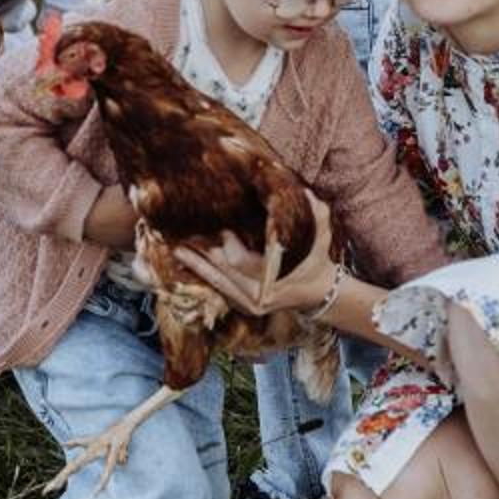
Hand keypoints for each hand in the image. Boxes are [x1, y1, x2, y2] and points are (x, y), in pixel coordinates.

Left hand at [177, 201, 336, 317]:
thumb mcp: (321, 236)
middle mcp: (259, 297)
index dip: (230, 246)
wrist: (317, 292)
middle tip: (185, 235)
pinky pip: (218, 288)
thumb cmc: (317, 260)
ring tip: (177, 249)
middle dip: (205, 253)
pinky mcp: (241, 305)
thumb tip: (302, 192)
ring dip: (196, 264)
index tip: (223, 230)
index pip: (243, 263)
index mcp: (276, 281)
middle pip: (223, 273)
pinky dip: (203, 273)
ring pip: (216, 282)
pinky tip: (186, 261)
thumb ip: (315, 214)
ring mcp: (248, 304)